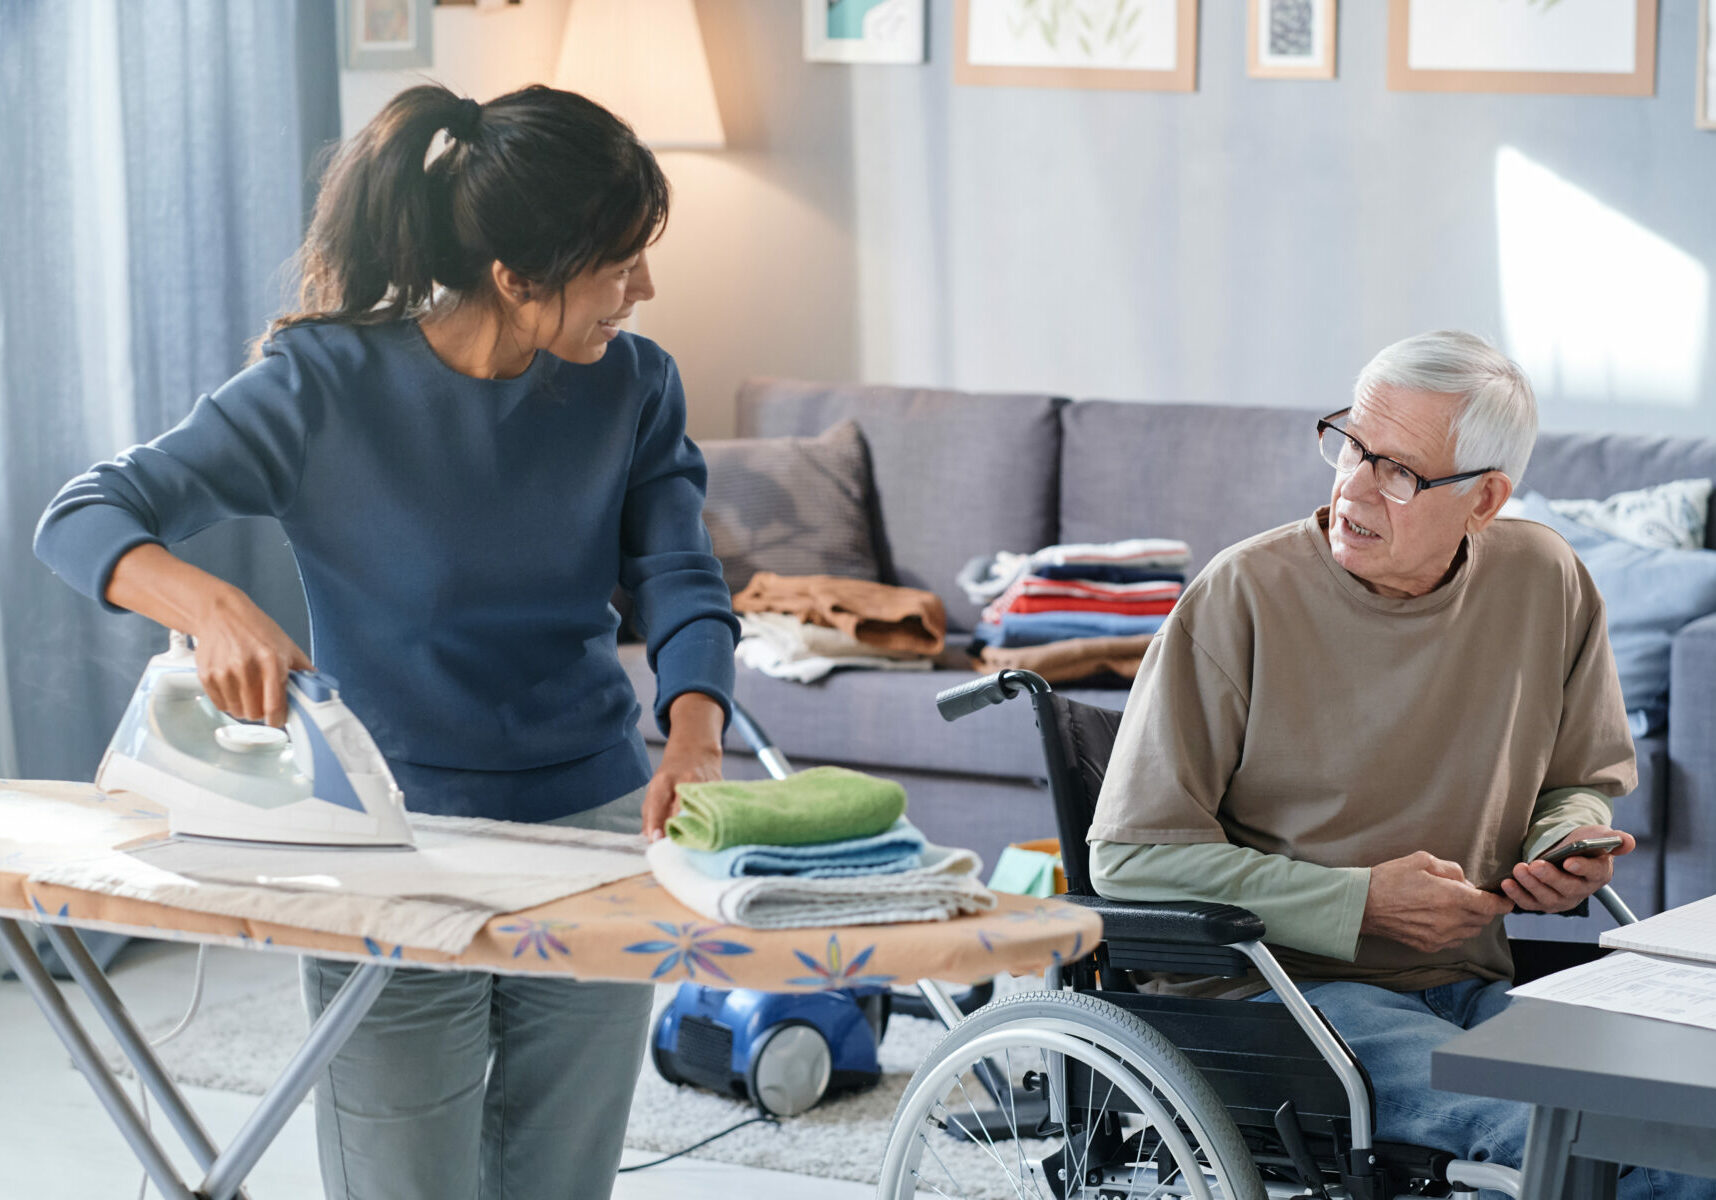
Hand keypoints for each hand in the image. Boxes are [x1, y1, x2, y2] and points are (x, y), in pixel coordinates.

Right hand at [105, 543, 309, 725]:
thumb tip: (318, 689)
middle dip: (261, 713)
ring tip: (248, 692)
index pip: (274, 705)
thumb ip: (303, 669)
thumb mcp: (286, 645)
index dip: (278, 719)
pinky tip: (234, 687)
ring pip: (237, 711)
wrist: (221, 614)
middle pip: (254, 713)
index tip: (278, 720)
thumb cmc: (256, 628)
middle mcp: (246, 668)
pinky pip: (220, 704)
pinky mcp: (207, 676)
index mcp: (271, 661)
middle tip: (263, 703)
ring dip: (244, 708)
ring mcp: (224, 673)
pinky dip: (229, 702)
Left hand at [642, 692, 724, 839]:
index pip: (658, 806)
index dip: (658, 826)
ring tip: (695, 845)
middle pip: (682, 812)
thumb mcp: (655, 789)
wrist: (696, 750)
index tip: (658, 841)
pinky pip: (716, 808)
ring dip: (698, 830)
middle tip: (677, 850)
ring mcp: (705, 783)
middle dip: (678, 832)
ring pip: (701, 812)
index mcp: (663, 782)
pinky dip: (712, 821)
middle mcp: (685, 781)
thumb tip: (651, 840)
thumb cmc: (671, 775)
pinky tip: (710, 831)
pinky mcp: (720, 787)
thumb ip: (650, 815)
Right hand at [1360, 851, 1515, 952]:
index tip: (1505, 899)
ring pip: (1471, 931)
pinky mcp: (1429, 946)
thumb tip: (1465, 882)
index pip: (1491, 905)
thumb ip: (1451, 869)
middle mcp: (1451, 920)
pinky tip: (1442, 919)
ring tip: (1455, 907)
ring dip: (1471, 920)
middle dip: (1484, 908)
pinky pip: (1455, 940)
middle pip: (1483, 919)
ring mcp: (1441, 936)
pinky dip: (1456, 930)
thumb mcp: (1421, 860)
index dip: (1503, 902)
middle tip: (1473, 897)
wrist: (1364, 905)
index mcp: (1451, 897)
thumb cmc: (1390, 879)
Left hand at [1501, 824, 1633, 913]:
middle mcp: (1581, 890)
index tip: (1569, 861)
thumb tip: (1628, 841)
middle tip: (1535, 865)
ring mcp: (1561, 899)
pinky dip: (1518, 895)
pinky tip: (1508, 884)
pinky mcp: (1542, 902)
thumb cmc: (1583, 843)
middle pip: (1567, 889)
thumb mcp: (1598, 835)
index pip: (1594, 873)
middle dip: (1550, 878)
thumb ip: (1613, 838)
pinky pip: (1530, 903)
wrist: (1564, 851)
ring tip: (1519, 869)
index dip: (1582, 868)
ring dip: (1531, 885)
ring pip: (1547, 898)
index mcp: (1598, 873)